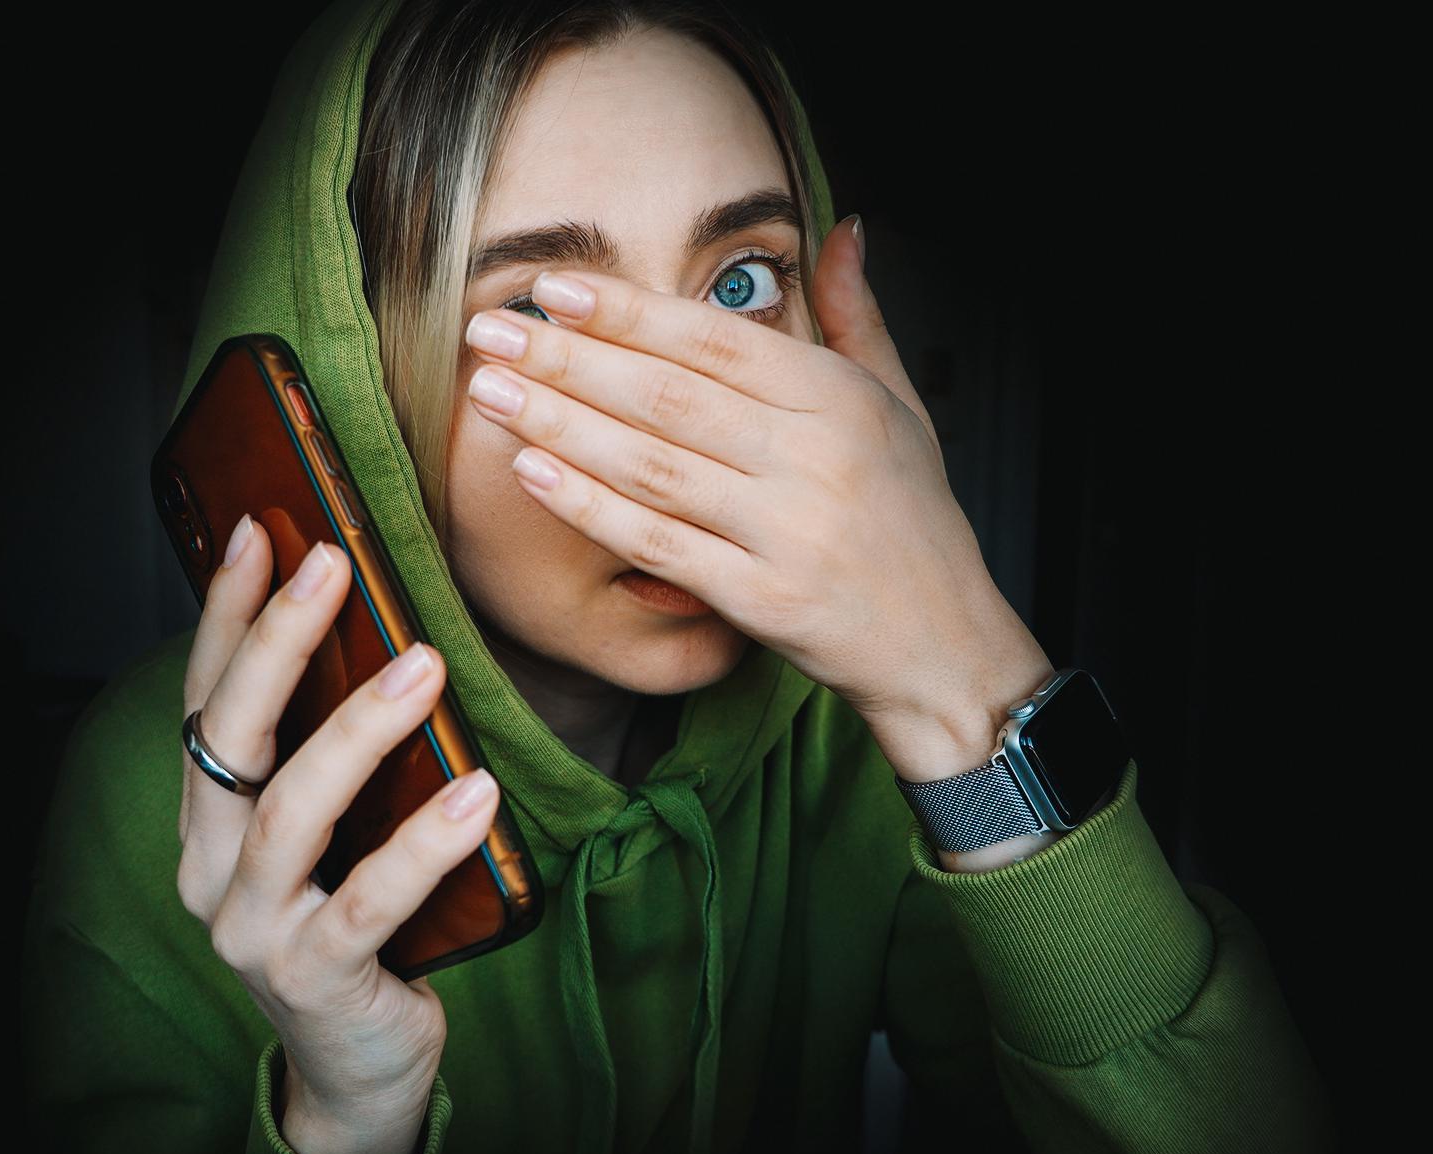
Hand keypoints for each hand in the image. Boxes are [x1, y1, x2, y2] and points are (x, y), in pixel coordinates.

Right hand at [176, 515, 499, 1153]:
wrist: (358, 1067)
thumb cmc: (359, 925)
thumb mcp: (336, 837)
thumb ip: (339, 760)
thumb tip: (390, 640)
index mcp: (210, 820)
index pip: (209, 697)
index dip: (229, 615)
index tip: (260, 530)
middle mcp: (211, 867)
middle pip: (231, 737)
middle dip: (276, 642)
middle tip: (332, 564)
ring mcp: (253, 928)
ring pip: (292, 812)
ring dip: (357, 732)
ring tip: (424, 666)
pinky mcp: (313, 977)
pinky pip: (369, 902)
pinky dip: (422, 845)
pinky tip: (477, 795)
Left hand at [462, 215, 1052, 778]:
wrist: (945, 646)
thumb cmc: (915, 521)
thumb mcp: (902, 407)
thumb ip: (857, 317)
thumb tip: (841, 228)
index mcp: (839, 400)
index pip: (713, 339)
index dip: (626, 310)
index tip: (552, 285)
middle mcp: (814, 457)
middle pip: (666, 395)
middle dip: (567, 358)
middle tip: (490, 328)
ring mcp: (788, 530)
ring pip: (650, 465)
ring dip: (559, 422)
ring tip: (488, 389)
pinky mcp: (763, 599)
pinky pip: (657, 544)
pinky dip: (588, 507)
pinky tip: (531, 471)